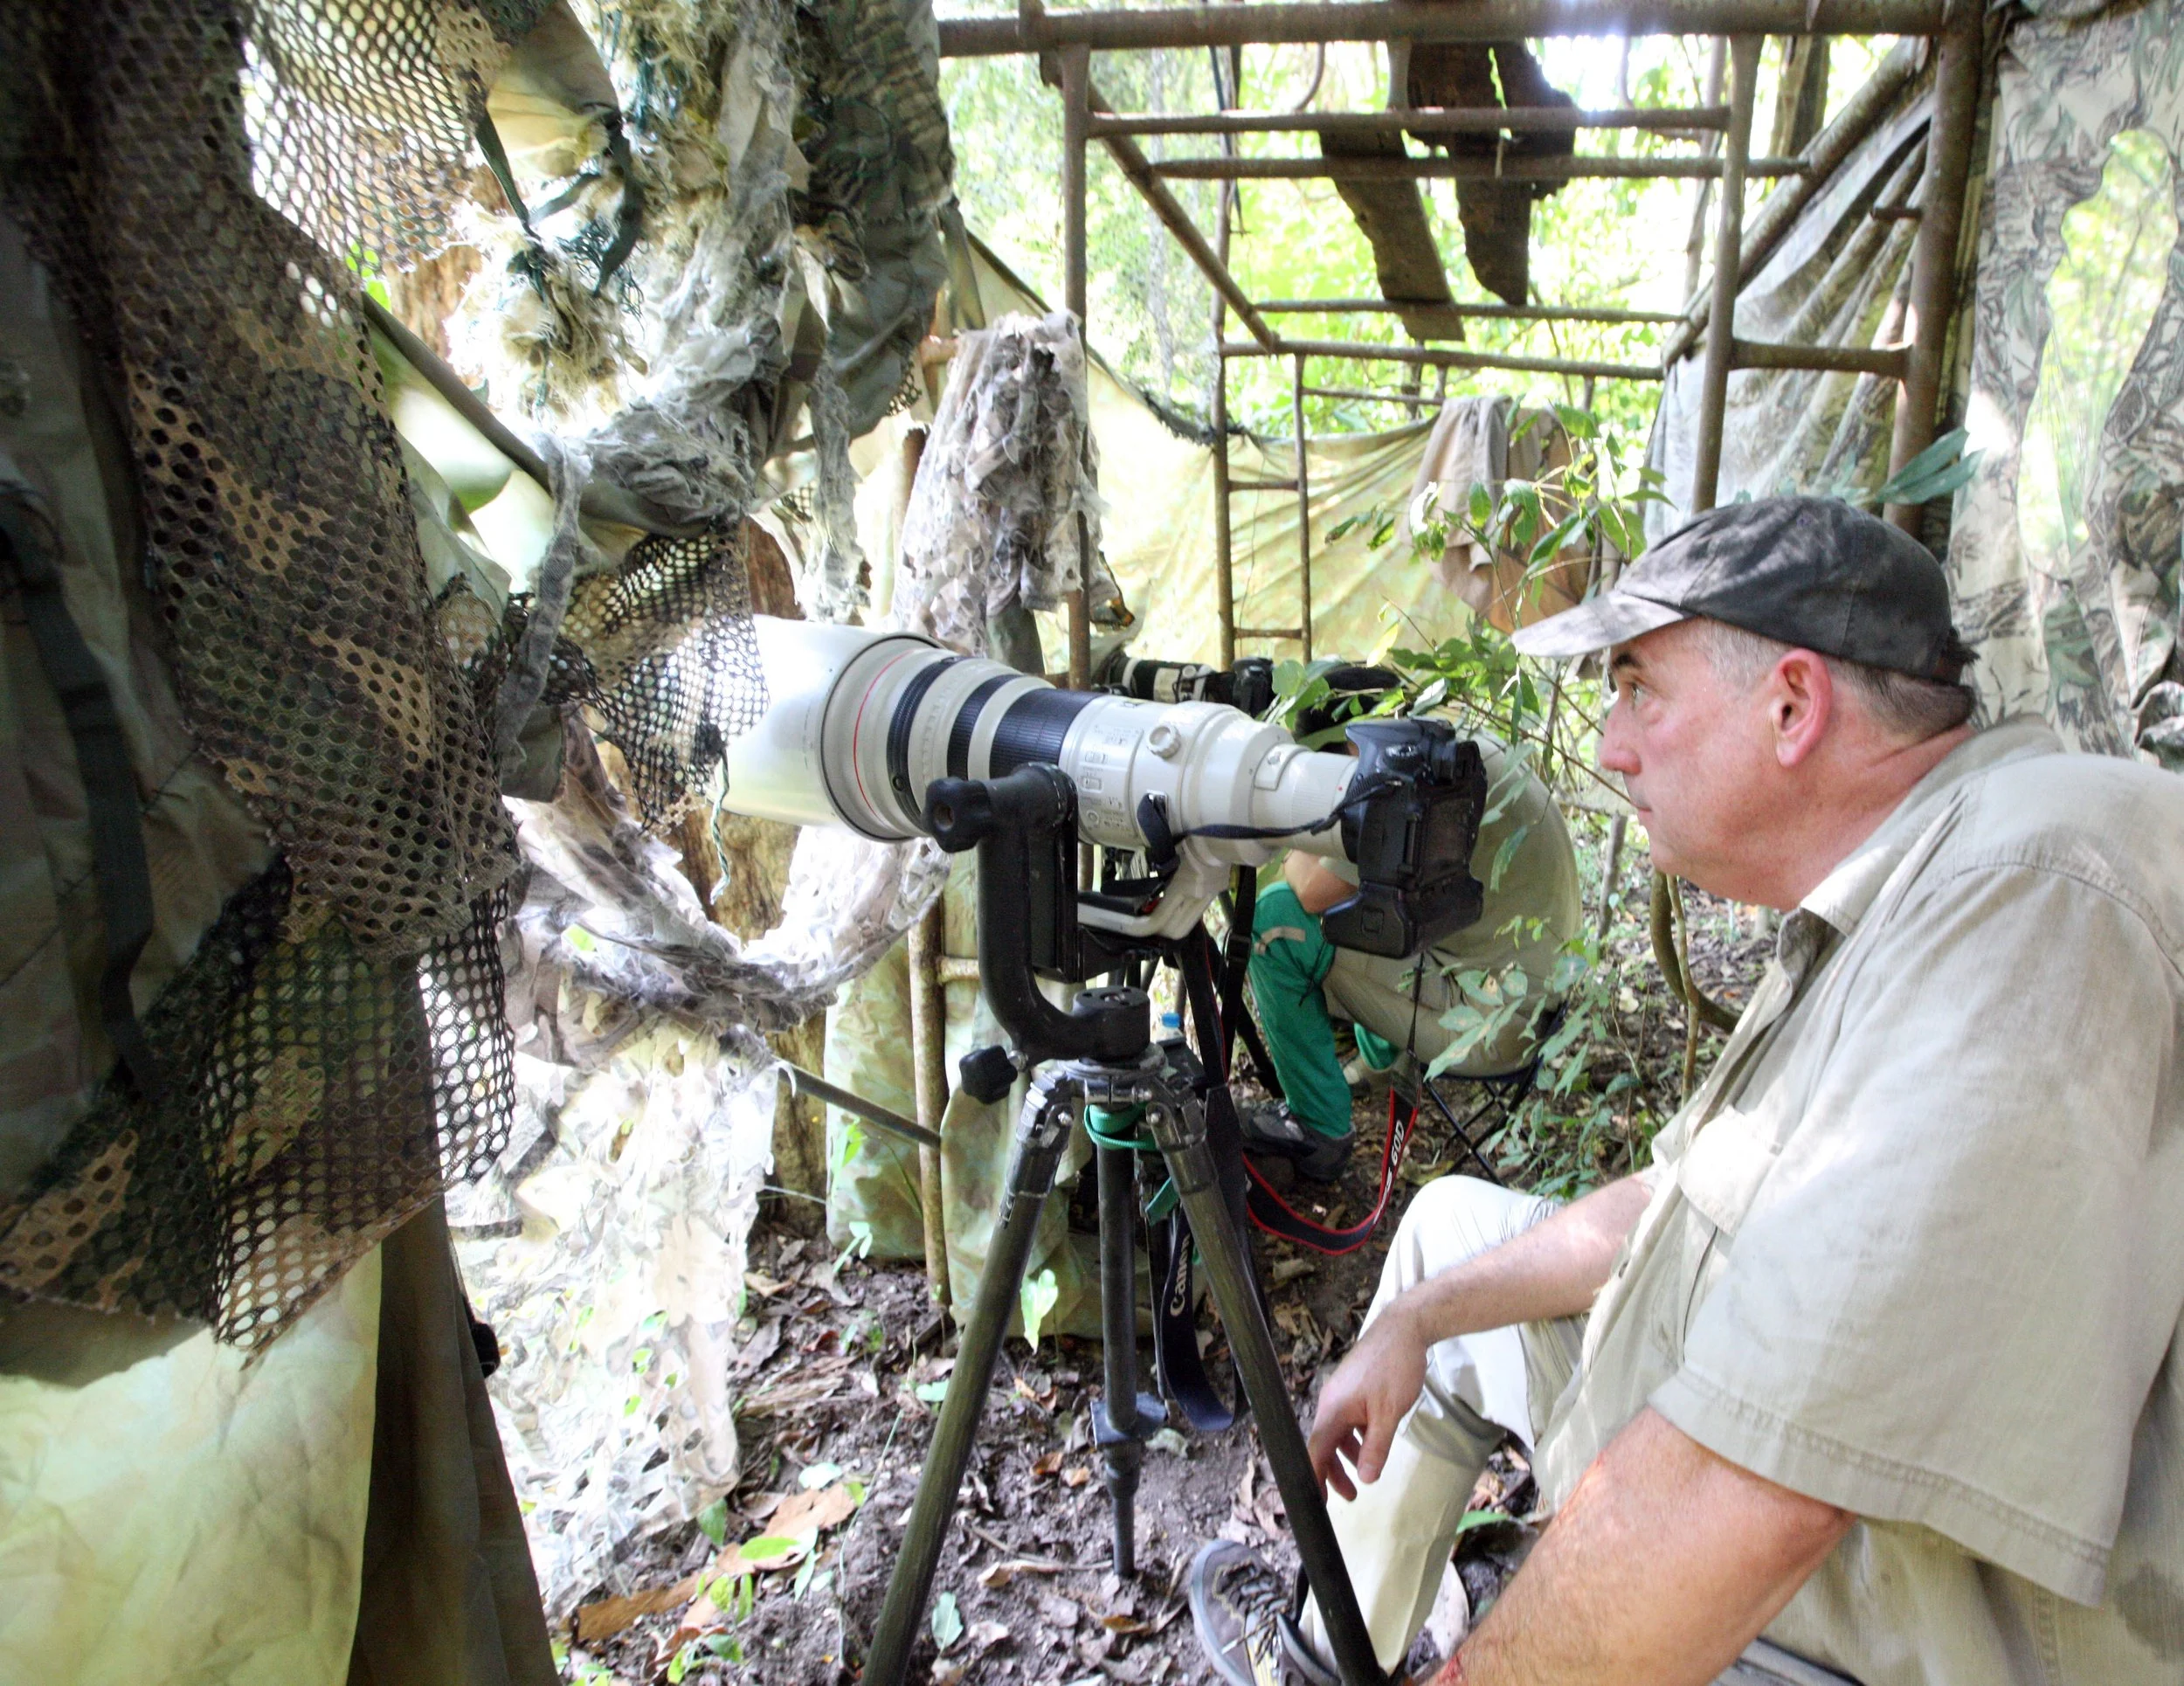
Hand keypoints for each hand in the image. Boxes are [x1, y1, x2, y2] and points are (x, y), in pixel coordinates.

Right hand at [1306, 1297, 1429, 1500]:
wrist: (1404, 1329)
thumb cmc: (1395, 1368)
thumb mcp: (1388, 1414)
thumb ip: (1376, 1447)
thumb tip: (1366, 1479)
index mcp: (1333, 1409)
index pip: (1316, 1451)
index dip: (1314, 1477)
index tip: (1315, 1502)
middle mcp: (1331, 1402)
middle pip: (1324, 1445)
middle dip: (1332, 1472)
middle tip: (1349, 1497)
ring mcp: (1341, 1395)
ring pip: (1336, 1433)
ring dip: (1346, 1457)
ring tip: (1363, 1477)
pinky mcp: (1352, 1389)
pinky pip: (1347, 1421)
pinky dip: (1355, 1438)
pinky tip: (1371, 1445)